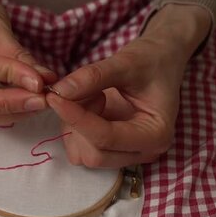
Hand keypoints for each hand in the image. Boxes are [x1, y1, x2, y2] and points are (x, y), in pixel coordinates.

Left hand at [46, 4, 210, 167]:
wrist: (160, 60)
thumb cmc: (151, 60)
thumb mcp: (126, 62)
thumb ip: (93, 77)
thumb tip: (60, 91)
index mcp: (156, 135)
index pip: (106, 138)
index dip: (77, 118)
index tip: (55, 98)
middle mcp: (144, 152)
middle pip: (95, 154)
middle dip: (78, 123)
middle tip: (85, 90)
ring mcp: (127, 154)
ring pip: (84, 155)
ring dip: (75, 126)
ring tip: (92, 95)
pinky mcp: (112, 149)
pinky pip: (81, 149)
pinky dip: (74, 128)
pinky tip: (88, 105)